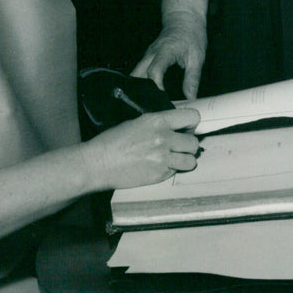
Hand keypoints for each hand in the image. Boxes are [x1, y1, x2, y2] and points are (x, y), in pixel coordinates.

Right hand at [83, 108, 200, 188]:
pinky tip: (160, 166)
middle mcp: (164, 138)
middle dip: (189, 144)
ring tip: (175, 158)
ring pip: (190, 160)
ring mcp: (163, 158)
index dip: (192, 123)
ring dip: (185, 159)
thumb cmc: (113, 141)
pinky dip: (172, 170)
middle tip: (180, 145)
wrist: (99, 163)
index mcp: (158, 120)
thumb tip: (175, 126)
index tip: (187, 128)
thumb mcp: (138, 122)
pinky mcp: (159, 175)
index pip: (192, 117)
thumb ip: (159, 123)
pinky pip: (176, 172)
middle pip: (194, 142)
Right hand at [132, 0, 207, 99]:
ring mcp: (147, 55)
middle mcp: (152, 53)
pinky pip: (139, 71)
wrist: (184, 19)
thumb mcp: (197, 58)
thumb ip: (192, 79)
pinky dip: (141, 83)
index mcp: (165, 52)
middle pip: (137, 74)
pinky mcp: (147, 58)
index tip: (162, 100)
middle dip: (141, 91)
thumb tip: (190, 98)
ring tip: (149, 103)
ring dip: (139, 88)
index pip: (154, 71)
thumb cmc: (191, 35)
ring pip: (135, 74)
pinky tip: (148, 95)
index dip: (156, 87)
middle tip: (152, 106)